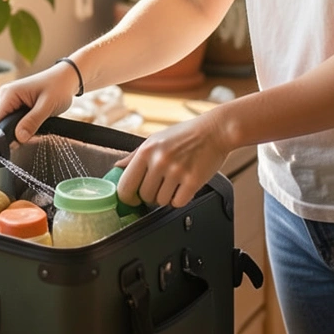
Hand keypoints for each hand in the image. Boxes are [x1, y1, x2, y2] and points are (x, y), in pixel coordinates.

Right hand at [0, 61, 81, 142]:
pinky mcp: (17, 104)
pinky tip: (36, 125)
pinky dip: (25, 126)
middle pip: (2, 124)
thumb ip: (32, 122)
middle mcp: (6, 96)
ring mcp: (11, 100)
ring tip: (38, 128)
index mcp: (9, 93)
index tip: (18, 142)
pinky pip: (16, 120)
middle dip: (16, 134)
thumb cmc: (59, 86)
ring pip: (9, 124)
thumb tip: (19, 137)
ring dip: (22, 131)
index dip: (4, 135)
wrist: (67, 78)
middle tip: (33, 136)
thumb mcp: (47, 106)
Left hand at [115, 108, 231, 208]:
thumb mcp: (156, 139)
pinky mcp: (193, 181)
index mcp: (146, 151)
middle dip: (150, 195)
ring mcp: (176, 172)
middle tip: (160, 185)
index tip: (132, 199)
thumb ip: (135, 155)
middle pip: (144, 196)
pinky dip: (180, 199)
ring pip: (161, 202)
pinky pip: (178, 203)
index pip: (126, 185)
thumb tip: (117, 167)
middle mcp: (159, 161)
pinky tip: (183, 187)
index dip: (127, 196)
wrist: (215, 130)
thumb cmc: (185, 134)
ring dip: (166, 197)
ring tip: (174, 183)